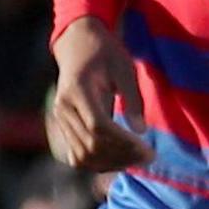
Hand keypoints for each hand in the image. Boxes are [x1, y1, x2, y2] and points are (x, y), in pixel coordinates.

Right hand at [50, 18, 151, 171]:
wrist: (78, 45)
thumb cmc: (105, 52)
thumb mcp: (125, 69)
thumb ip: (133, 99)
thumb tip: (141, 131)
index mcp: (77, 89)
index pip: (98, 126)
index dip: (124, 142)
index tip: (148, 148)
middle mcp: (63, 107)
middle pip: (90, 144)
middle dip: (121, 156)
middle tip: (149, 157)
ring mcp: (59, 118)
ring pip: (82, 155)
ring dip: (110, 164)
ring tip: (137, 160)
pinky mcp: (63, 126)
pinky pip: (76, 154)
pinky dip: (97, 163)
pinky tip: (119, 160)